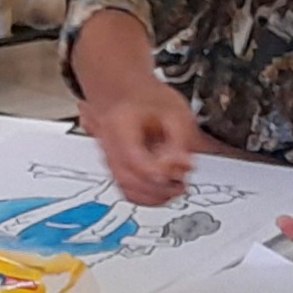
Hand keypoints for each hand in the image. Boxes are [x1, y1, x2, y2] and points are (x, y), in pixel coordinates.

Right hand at [81, 79, 201, 205]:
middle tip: (183, 181)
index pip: (134, 158)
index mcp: (119, 123)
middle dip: (160, 186)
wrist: (127, 95)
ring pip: (128, 190)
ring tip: (178, 186)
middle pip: (128, 178)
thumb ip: (182, 139)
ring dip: (156, 195)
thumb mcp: (175, 110)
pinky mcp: (116, 171)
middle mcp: (108, 145)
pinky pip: (129, 192)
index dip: (159, 170)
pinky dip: (149, 198)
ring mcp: (110, 161)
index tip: (181, 169)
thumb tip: (184, 166)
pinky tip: (165, 190)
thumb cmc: (148, 100)